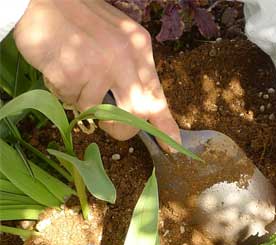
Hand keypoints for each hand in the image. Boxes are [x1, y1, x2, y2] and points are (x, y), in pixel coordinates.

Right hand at [14, 0, 179, 150]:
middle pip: (135, 114)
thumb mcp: (115, 42)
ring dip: (82, 102)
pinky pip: (70, 101)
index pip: (157, 94)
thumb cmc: (78, 23)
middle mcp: (126, 56)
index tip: (173, 146)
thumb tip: (137, 112)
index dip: (165, 124)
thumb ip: (128, 72)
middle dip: (120, 127)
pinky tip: (58, 66)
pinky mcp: (75, 71)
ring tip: (73, 72)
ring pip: (99, 112)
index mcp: (139, 48)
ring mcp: (101, 63)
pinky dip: (62, 91)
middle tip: (105, 119)